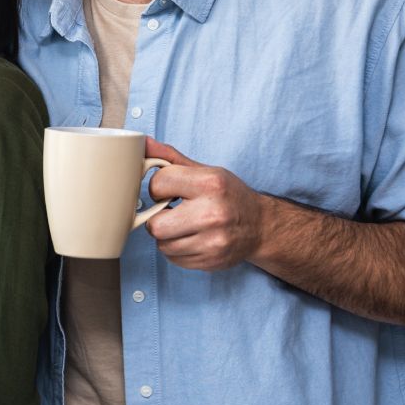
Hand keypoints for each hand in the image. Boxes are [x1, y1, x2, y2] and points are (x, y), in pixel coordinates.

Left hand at [144, 136, 265, 271]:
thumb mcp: (205, 171)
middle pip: (155, 225)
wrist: (260, 226)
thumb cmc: (229, 195)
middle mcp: (212, 213)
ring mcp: (213, 241)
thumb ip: (171, 158)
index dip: (159, 188)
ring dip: (167, 236)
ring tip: (183, 226)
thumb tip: (144, 143)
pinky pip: (174, 259)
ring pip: (163, 245)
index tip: (170, 190)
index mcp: (210, 183)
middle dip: (158, 218)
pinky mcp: (211, 261)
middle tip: (172, 212)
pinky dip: (177, 250)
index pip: (158, 184)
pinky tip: (191, 238)